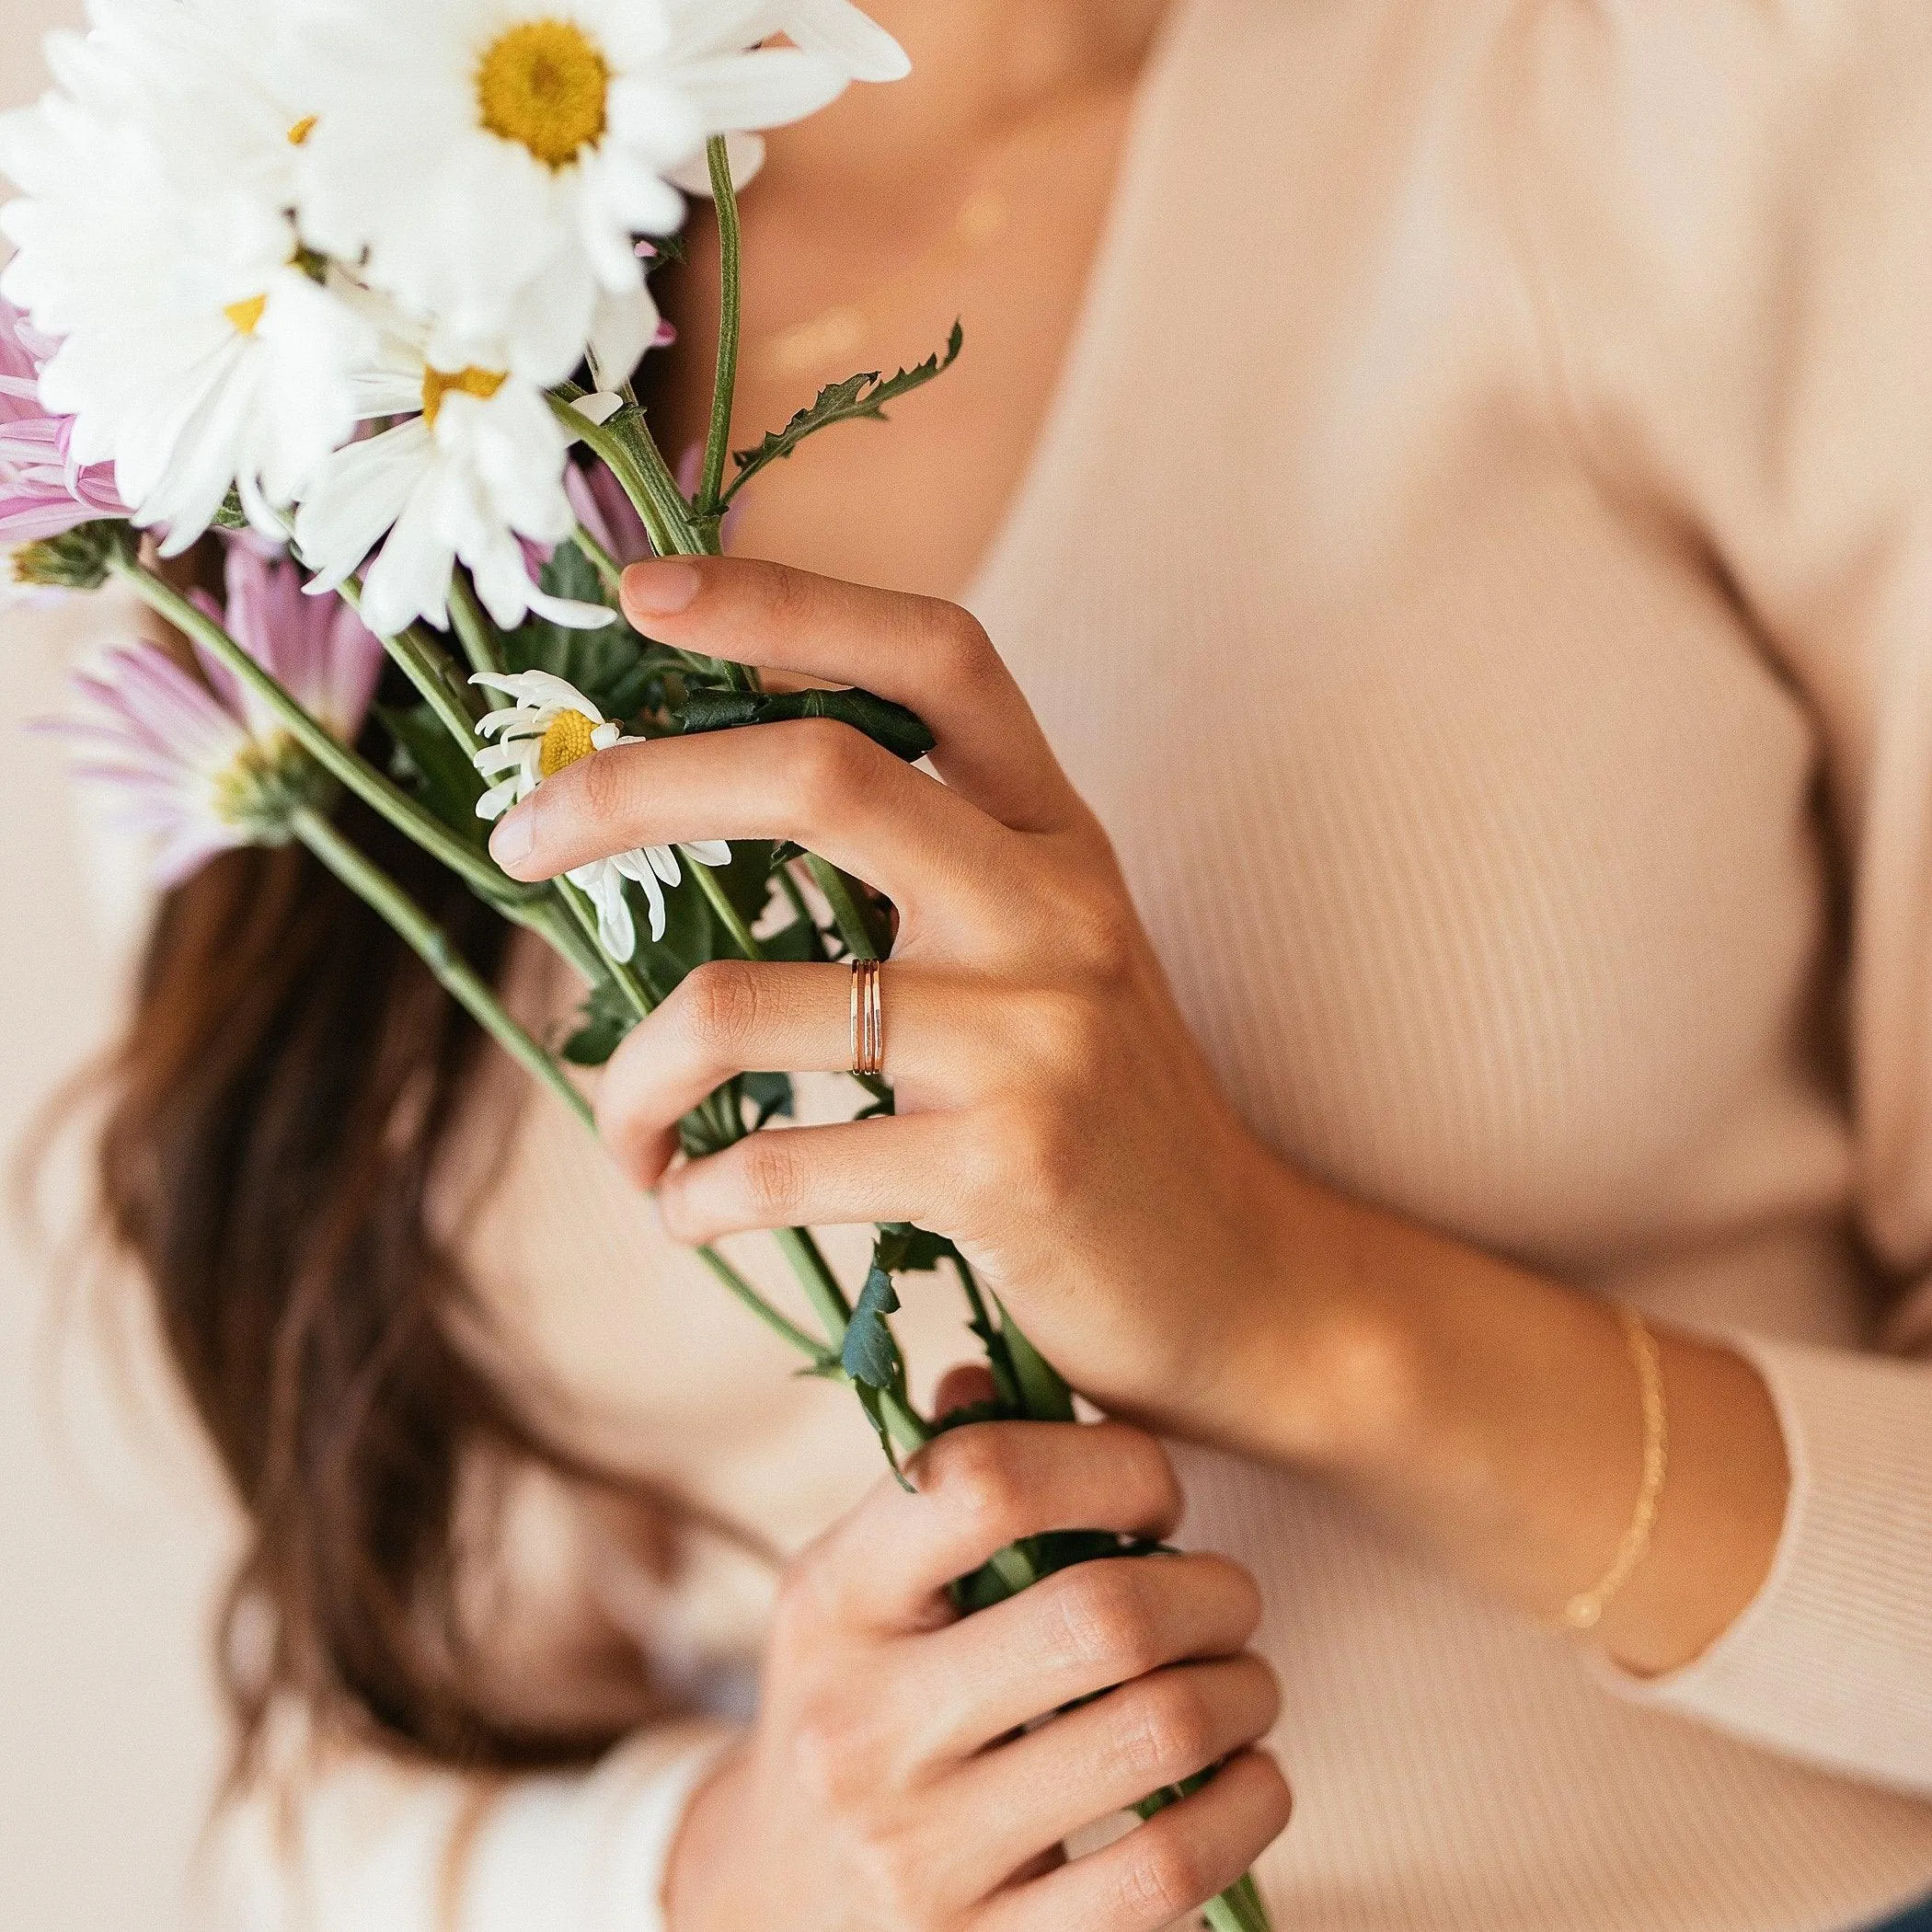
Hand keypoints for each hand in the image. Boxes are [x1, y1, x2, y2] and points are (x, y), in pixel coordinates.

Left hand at [489, 554, 1319, 1441]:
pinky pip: (775, 1162)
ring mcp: (1037, 1034)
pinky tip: (690, 1207)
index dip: (785, 600)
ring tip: (624, 1131)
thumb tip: (701, 796)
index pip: (937, 657)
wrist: (1238, 1275)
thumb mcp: (1041, 950)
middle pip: (817, 775)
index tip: (641, 592)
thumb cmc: (1099, 1105)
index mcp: (1059, 832)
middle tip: (521, 840)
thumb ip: (926, 864)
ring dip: (632, 1080)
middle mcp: (1055, 905)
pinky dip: (692, 1193)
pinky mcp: (1008, 1166)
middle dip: (632, 791)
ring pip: (744, 1001)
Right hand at [665, 1408, 1289, 1929]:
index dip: (1111, 1463)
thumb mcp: (858, 1582)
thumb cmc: (856, 1697)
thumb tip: (998, 1370)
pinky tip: (1245, 1776)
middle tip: (1226, 1596)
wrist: (773, 1905)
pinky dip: (1246, 1807)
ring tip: (1242, 1682)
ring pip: (1159, 1735)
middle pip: (1103, 1615)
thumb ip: (940, 1473)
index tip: (1152, 1495)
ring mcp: (922, 1855)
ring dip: (1244, 1691)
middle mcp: (863, 1727)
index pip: (983, 1480)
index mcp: (832, 1600)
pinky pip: (1169, 1874)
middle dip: (1213, 1589)